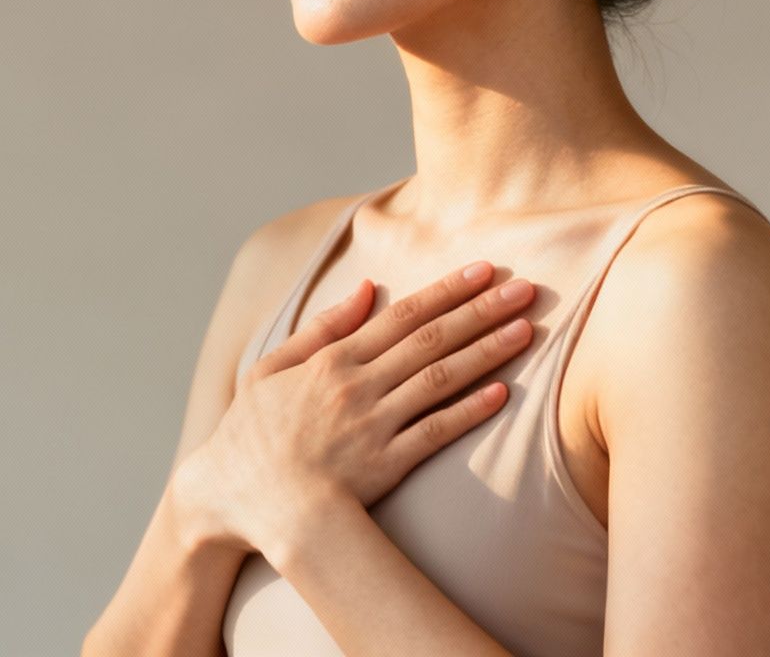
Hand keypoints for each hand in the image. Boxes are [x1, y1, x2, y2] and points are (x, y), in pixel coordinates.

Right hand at [172, 260, 537, 556]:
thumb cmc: (252, 436)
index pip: (401, 315)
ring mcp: (374, 426)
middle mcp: (358, 386)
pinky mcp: (385, 466)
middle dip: (481, 310)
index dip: (446, 291)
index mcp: (331, 360)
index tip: (484, 269)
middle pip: (431, 339)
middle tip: (525, 288)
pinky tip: (503, 393)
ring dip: (487, 352)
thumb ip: (319, 329)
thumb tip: (366, 289)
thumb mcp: (268, 370)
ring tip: (526, 330)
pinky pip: (435, 433)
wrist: (243, 499)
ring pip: (441, 380)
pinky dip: (469, 411)